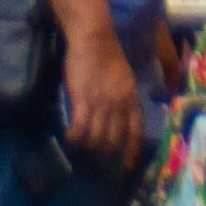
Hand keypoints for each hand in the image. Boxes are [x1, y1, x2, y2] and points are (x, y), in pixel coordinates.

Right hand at [61, 18, 145, 159]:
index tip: (128, 166)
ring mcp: (101, 105)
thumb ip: (124, 100)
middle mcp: (119, 106)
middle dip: (105, 151)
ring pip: (97, 138)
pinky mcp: (82, 101)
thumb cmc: (109, 57)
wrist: (94, 39)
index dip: (132, 152)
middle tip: (96, 151)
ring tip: (82, 145)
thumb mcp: (125, 81)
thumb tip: (118, 118)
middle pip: (113, 140)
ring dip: (89, 145)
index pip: (135, 133)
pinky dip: (74, 138)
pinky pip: (79, 129)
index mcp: (132, 101)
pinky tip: (70, 140)